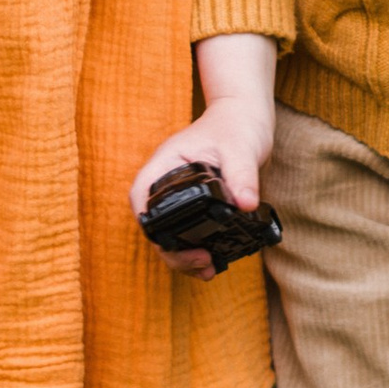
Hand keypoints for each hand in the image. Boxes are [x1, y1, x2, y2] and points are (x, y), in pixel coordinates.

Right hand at [132, 36, 276, 274]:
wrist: (246, 117)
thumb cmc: (238, 125)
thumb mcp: (241, 147)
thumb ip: (242, 174)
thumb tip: (246, 204)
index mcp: (166, 164)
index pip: (142, 196)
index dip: (148, 223)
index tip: (167, 243)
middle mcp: (168, 182)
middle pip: (155, 224)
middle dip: (171, 250)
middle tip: (201, 262)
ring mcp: (181, 196)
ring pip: (170, 234)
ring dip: (183, 257)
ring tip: (207, 270)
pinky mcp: (198, 206)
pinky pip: (189, 232)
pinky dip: (197, 249)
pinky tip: (214, 263)